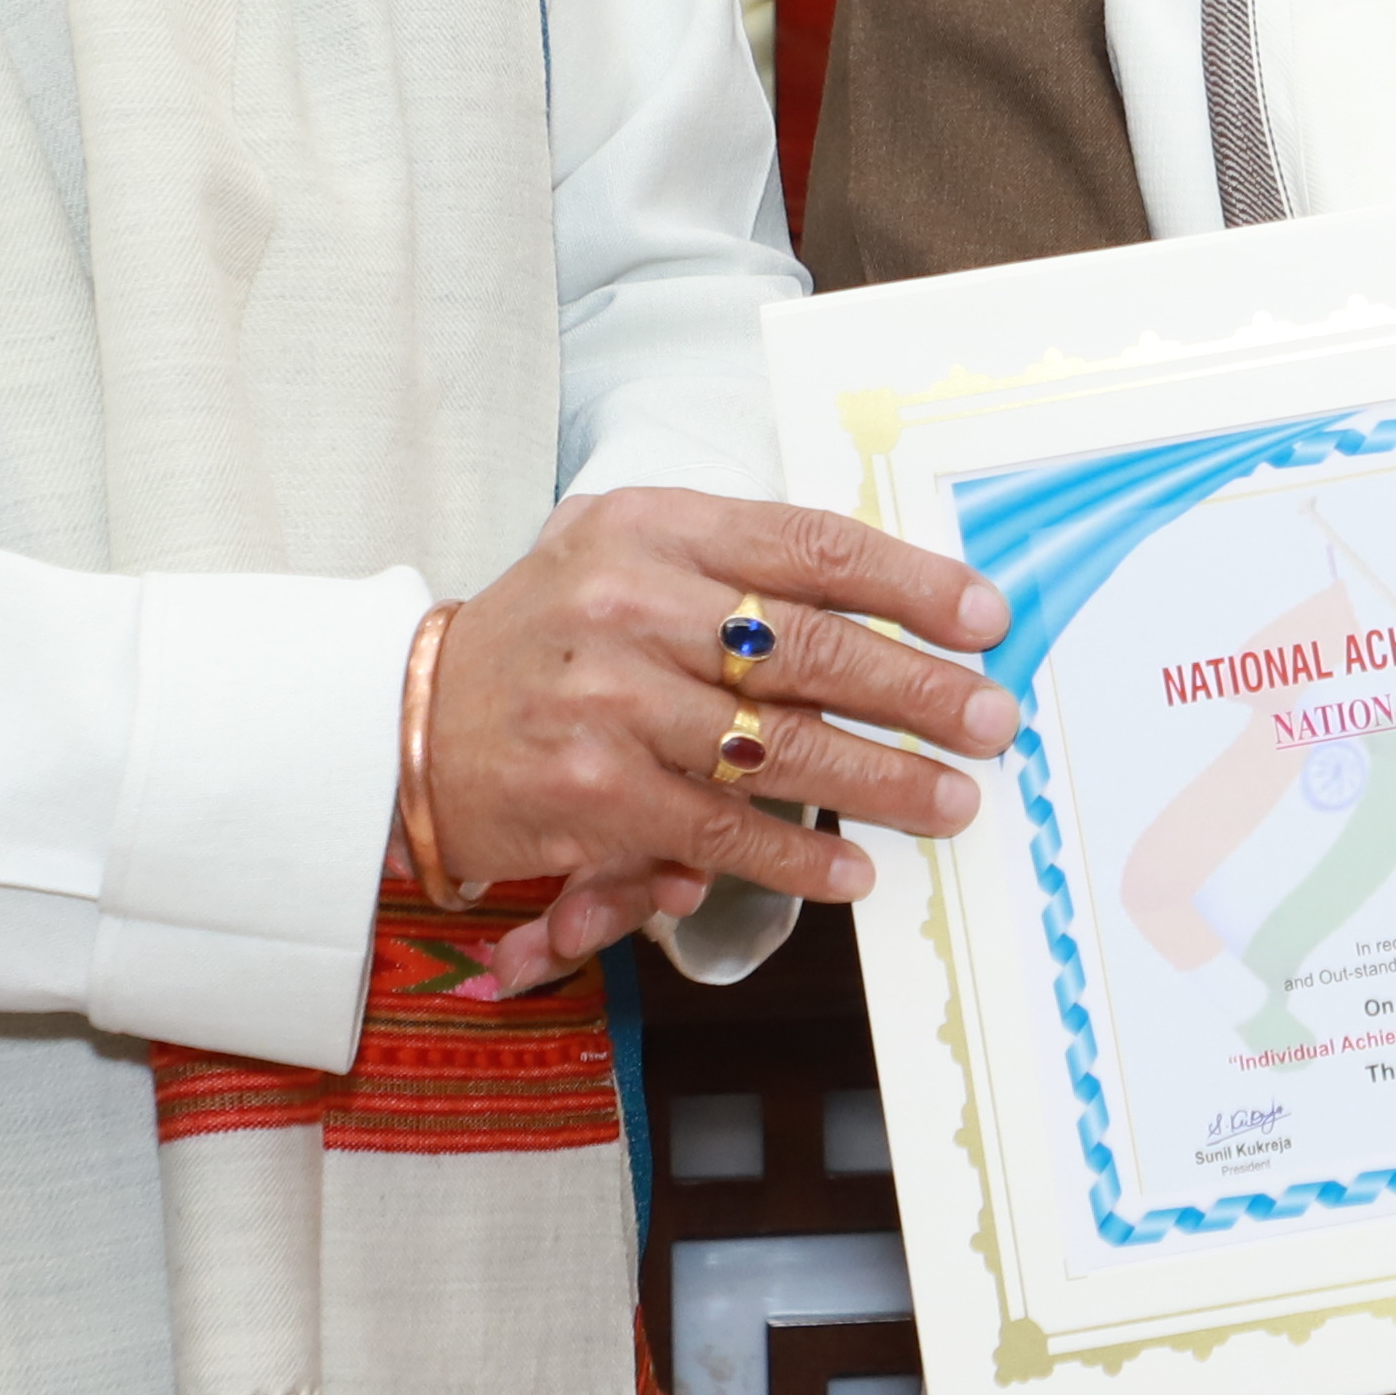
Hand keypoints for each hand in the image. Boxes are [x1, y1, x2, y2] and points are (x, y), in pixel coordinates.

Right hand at [424, 488, 1023, 989]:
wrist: (404, 722)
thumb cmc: (544, 635)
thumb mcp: (623, 556)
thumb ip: (736, 567)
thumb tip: (882, 611)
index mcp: (650, 525)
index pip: (810, 544)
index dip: (910, 582)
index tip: (984, 615)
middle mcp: (630, 604)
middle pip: (813, 648)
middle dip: (919, 690)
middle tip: (991, 719)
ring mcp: (609, 701)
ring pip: (781, 746)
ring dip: (883, 781)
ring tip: (952, 800)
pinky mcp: (593, 794)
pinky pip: (723, 830)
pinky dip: (797, 857)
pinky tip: (852, 869)